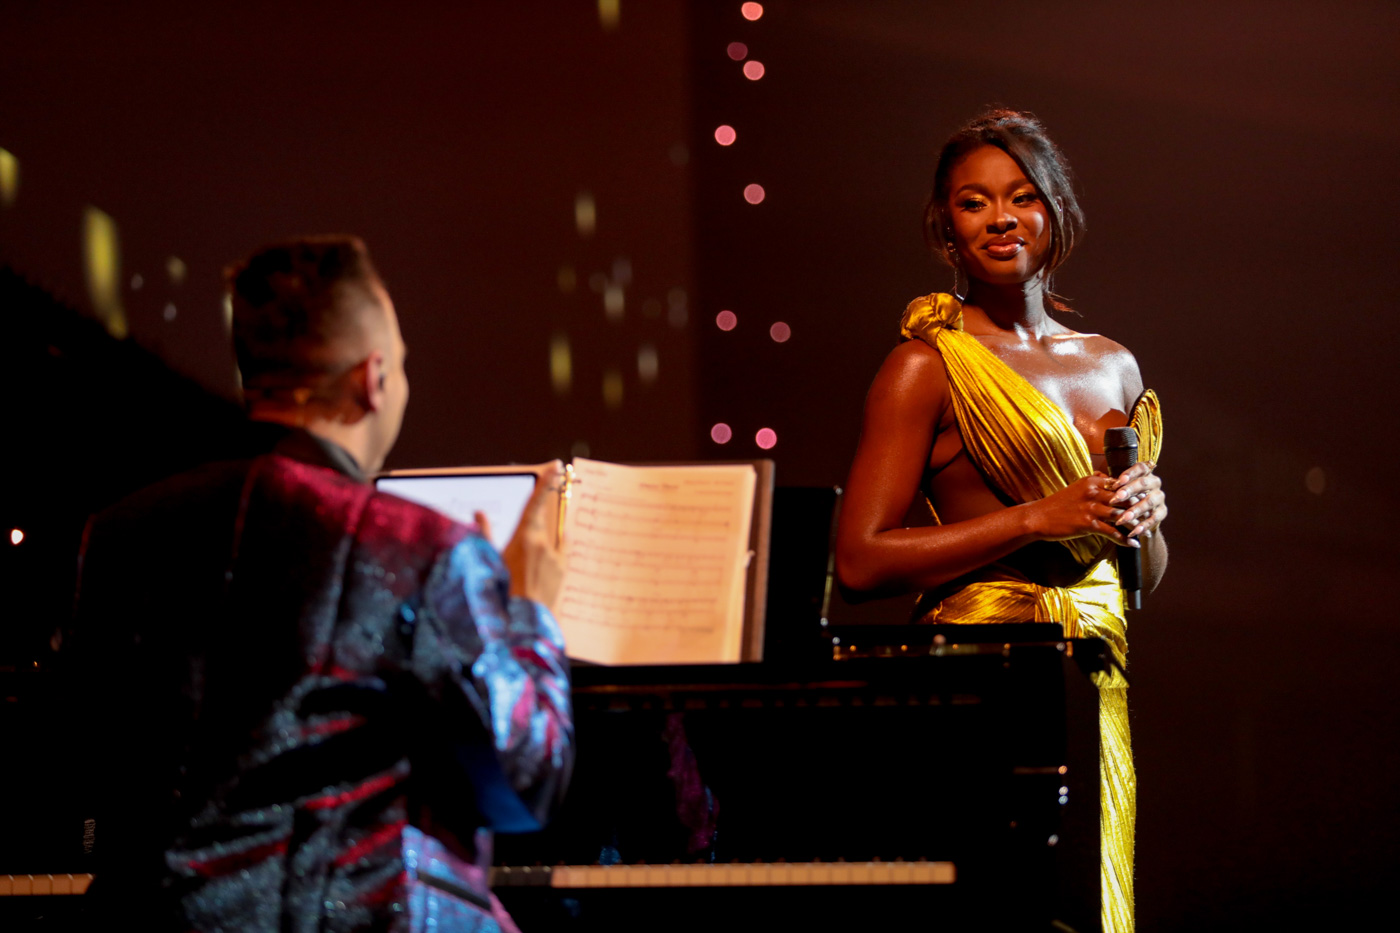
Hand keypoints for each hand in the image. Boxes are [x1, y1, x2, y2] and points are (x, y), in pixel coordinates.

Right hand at [478, 461, 567, 611]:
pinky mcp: (563, 570)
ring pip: (556, 533)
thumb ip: (485, 534)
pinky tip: (554, 544)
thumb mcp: (489, 560)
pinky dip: (558, 543)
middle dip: (551, 494)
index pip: (536, 503)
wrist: (521, 623)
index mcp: (525, 537)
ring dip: (551, 527)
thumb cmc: (499, 591)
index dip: (547, 482)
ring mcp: (557, 557)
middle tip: (559, 473)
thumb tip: (479, 513)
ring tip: (544, 529)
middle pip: (548, 513)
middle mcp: (544, 544)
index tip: (556, 465)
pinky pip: (562, 548)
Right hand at [1027, 472, 1137, 547]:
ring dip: (1136, 525)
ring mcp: (1090, 508)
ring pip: (1121, 515)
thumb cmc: (1058, 504)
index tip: (1148, 494)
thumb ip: (1092, 482)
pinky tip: (1133, 545)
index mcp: (1092, 481)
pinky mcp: (1087, 523)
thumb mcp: (1076, 487)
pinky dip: (1124, 539)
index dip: (1136, 489)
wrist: (1039, 517)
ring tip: (1147, 531)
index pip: (1121, 483)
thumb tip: (1105, 476)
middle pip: (1125, 498)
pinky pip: (1111, 532)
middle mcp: (1093, 492)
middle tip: (1153, 514)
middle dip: (1140, 507)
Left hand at [1108, 460, 1165, 539]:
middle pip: (1144, 483)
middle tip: (1116, 498)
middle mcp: (1154, 483)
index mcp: (1144, 474)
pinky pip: (1154, 518)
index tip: (1118, 481)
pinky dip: (1143, 526)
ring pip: (1149, 502)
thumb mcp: (1117, 489)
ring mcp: (1159, 497)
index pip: (1140, 468)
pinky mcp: (1162, 512)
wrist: (1139, 518)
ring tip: (1123, 518)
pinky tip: (1134, 532)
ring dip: (1135, 511)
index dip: (1130, 474)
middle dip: (1129, 491)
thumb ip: (1110, 482)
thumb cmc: (1124, 498)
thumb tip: (1095, 474)